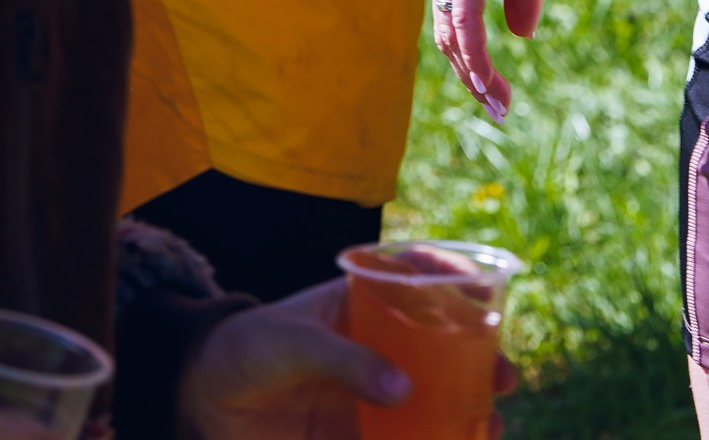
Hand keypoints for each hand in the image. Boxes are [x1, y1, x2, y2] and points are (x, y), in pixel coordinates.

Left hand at [179, 282, 515, 439]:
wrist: (204, 405)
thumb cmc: (244, 349)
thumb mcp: (290, 341)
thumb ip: (343, 360)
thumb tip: (404, 389)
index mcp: (362, 305)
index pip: (420, 285)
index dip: (459, 288)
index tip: (488, 304)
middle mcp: (377, 349)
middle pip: (442, 349)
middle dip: (481, 362)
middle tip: (505, 381)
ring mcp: (372, 395)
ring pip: (433, 400)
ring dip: (466, 413)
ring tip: (489, 429)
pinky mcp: (360, 438)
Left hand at [429, 0, 568, 119]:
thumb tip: (521, 35)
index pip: (456, 23)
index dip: (473, 60)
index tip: (496, 91)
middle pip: (450, 37)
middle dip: (471, 77)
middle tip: (497, 107)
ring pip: (454, 35)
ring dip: (474, 76)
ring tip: (497, 105)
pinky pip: (466, 20)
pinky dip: (475, 55)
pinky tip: (487, 81)